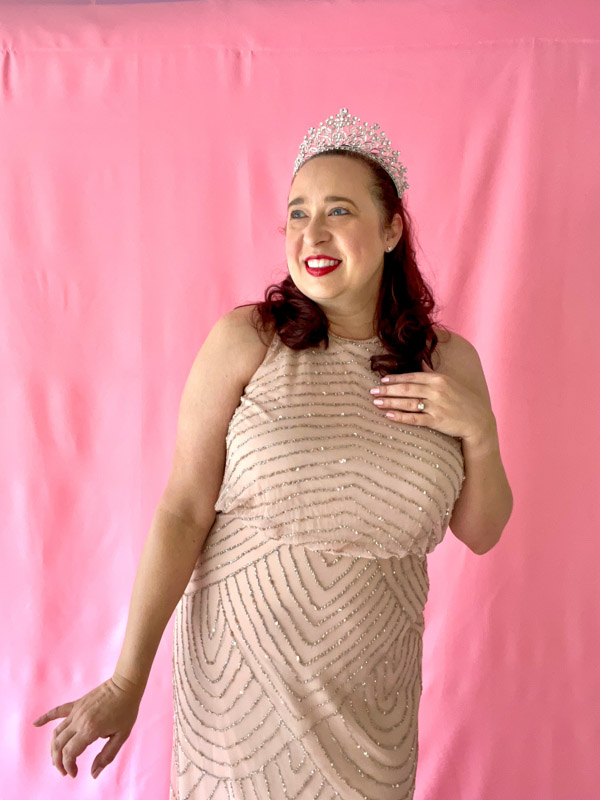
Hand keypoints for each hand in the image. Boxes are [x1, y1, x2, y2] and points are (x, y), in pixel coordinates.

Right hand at [32, 674, 142, 779]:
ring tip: (56, 759)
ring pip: (56, 732)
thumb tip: (93, 774)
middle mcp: (79, 721)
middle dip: (58, 761)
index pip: (69, 753)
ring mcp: (76, 711)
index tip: (74, 773)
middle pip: (59, 745)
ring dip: (53, 748)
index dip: (68, 766)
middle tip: (65, 771)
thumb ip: (107, 756)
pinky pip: (57, 711)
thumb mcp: (121, 736)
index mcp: (90, 730)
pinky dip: (45, 718)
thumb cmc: (126, 710)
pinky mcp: (76, 704)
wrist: (126, 685)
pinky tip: (35, 724)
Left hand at [370, 360, 494, 443]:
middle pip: (406, 389)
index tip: (382, 380)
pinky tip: (389, 416)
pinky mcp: (436, 420)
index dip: (395, 379)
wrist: (477, 420)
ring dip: (390, 402)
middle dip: (387, 390)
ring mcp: (436, 406)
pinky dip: (401, 417)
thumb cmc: (462, 400)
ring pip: (408, 403)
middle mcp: (436, 391)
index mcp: (438, 379)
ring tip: (376, 403)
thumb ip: (432, 374)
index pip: (412, 377)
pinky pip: (414, 418)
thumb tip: (420, 363)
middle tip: (371, 391)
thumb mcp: (448, 383)